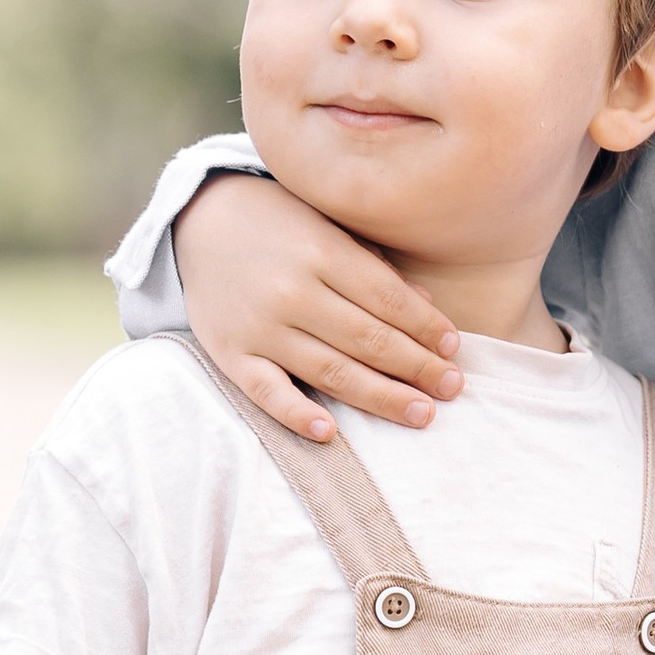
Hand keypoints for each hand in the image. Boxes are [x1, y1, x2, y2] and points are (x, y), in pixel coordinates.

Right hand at [181, 171, 463, 440]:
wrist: (199, 221)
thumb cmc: (280, 224)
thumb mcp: (329, 227)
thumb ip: (375, 267)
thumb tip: (428, 308)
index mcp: (322, 250)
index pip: (387, 298)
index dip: (426, 328)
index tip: (454, 350)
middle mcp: (292, 290)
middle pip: (368, 339)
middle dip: (417, 367)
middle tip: (453, 389)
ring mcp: (260, 326)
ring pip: (330, 370)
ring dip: (381, 397)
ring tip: (421, 414)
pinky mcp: (231, 353)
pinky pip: (266, 391)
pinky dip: (296, 414)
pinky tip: (329, 433)